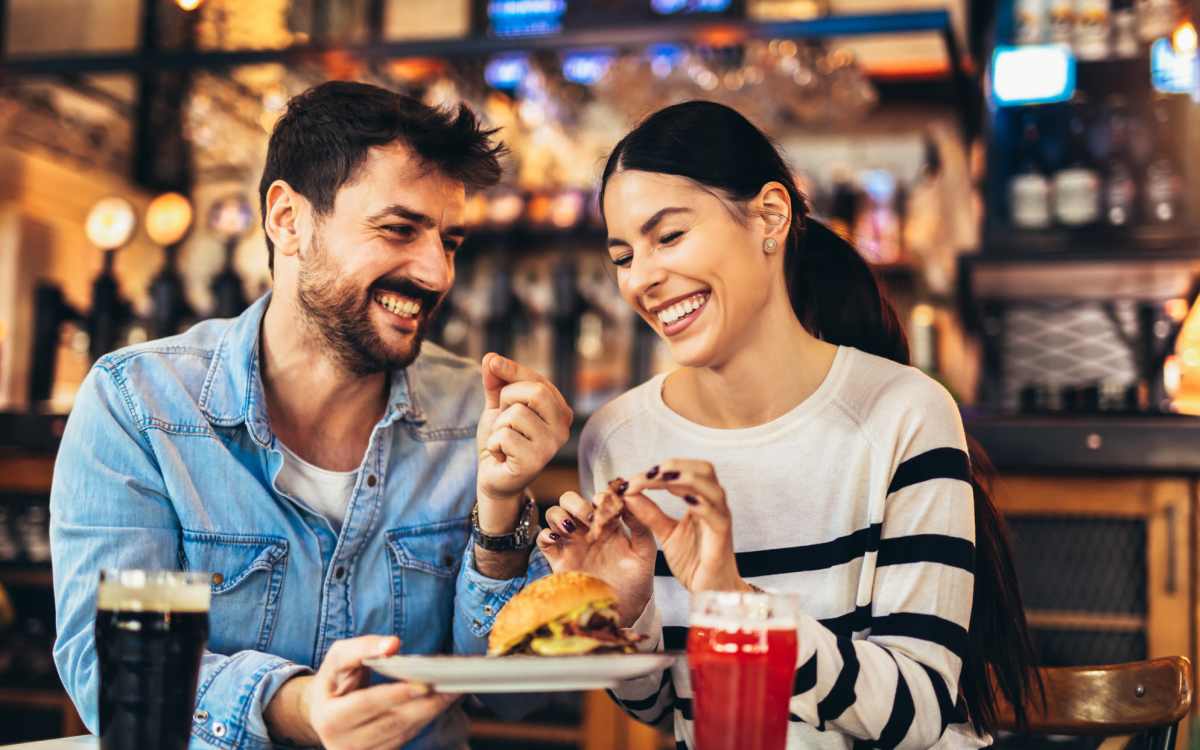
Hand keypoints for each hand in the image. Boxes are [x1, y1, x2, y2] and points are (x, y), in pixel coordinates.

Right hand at [266, 636, 457, 748]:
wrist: (324, 712)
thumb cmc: (335, 680)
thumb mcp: (338, 658)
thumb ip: (363, 647)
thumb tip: (393, 645)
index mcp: (329, 718)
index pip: (366, 705)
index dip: (395, 694)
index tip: (424, 684)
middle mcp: (343, 743)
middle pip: (391, 723)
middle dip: (424, 705)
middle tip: (450, 686)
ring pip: (402, 734)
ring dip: (430, 713)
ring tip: (453, 692)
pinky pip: (405, 739)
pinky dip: (424, 720)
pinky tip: (440, 703)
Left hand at [475, 353, 572, 532]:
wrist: (493, 476)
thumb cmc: (501, 440)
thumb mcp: (498, 406)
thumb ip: (497, 382)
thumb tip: (491, 357)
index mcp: (560, 410)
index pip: (537, 380)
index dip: (512, 369)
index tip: (491, 362)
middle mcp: (563, 427)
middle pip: (535, 392)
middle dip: (507, 399)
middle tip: (503, 419)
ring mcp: (552, 446)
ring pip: (516, 414)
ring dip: (498, 426)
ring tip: (503, 441)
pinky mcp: (536, 462)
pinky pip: (505, 436)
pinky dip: (494, 444)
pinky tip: (501, 455)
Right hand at [536, 489, 656, 626]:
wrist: (625, 610)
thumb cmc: (637, 580)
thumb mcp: (644, 551)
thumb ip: (640, 525)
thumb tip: (630, 497)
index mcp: (608, 523)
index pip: (596, 498)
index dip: (599, 496)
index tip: (606, 505)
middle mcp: (587, 529)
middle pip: (569, 500)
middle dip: (576, 503)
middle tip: (588, 517)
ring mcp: (571, 543)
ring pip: (554, 514)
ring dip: (559, 515)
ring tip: (571, 528)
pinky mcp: (558, 560)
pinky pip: (543, 539)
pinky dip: (545, 534)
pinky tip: (557, 538)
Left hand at [619, 460, 750, 594]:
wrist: (711, 592)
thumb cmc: (695, 562)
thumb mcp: (666, 534)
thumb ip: (650, 513)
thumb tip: (629, 493)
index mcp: (700, 500)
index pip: (684, 472)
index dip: (660, 470)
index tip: (634, 478)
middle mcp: (713, 504)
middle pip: (703, 469)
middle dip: (676, 466)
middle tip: (649, 472)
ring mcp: (720, 518)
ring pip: (710, 486)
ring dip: (685, 477)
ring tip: (661, 477)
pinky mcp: (723, 535)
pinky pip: (716, 513)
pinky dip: (701, 503)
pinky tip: (685, 499)